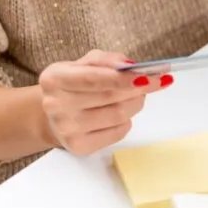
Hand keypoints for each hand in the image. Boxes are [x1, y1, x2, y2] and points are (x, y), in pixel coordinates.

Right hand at [38, 50, 170, 154]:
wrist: (53, 116)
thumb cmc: (74, 85)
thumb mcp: (85, 64)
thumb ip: (107, 60)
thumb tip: (131, 66)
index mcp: (55, 79)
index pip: (94, 78)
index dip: (124, 77)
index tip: (149, 75)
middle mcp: (56, 105)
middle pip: (110, 96)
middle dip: (138, 88)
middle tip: (153, 81)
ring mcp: (66, 129)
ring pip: (118, 115)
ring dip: (135, 103)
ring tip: (136, 96)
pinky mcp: (78, 147)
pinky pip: (118, 132)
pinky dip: (127, 121)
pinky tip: (121, 115)